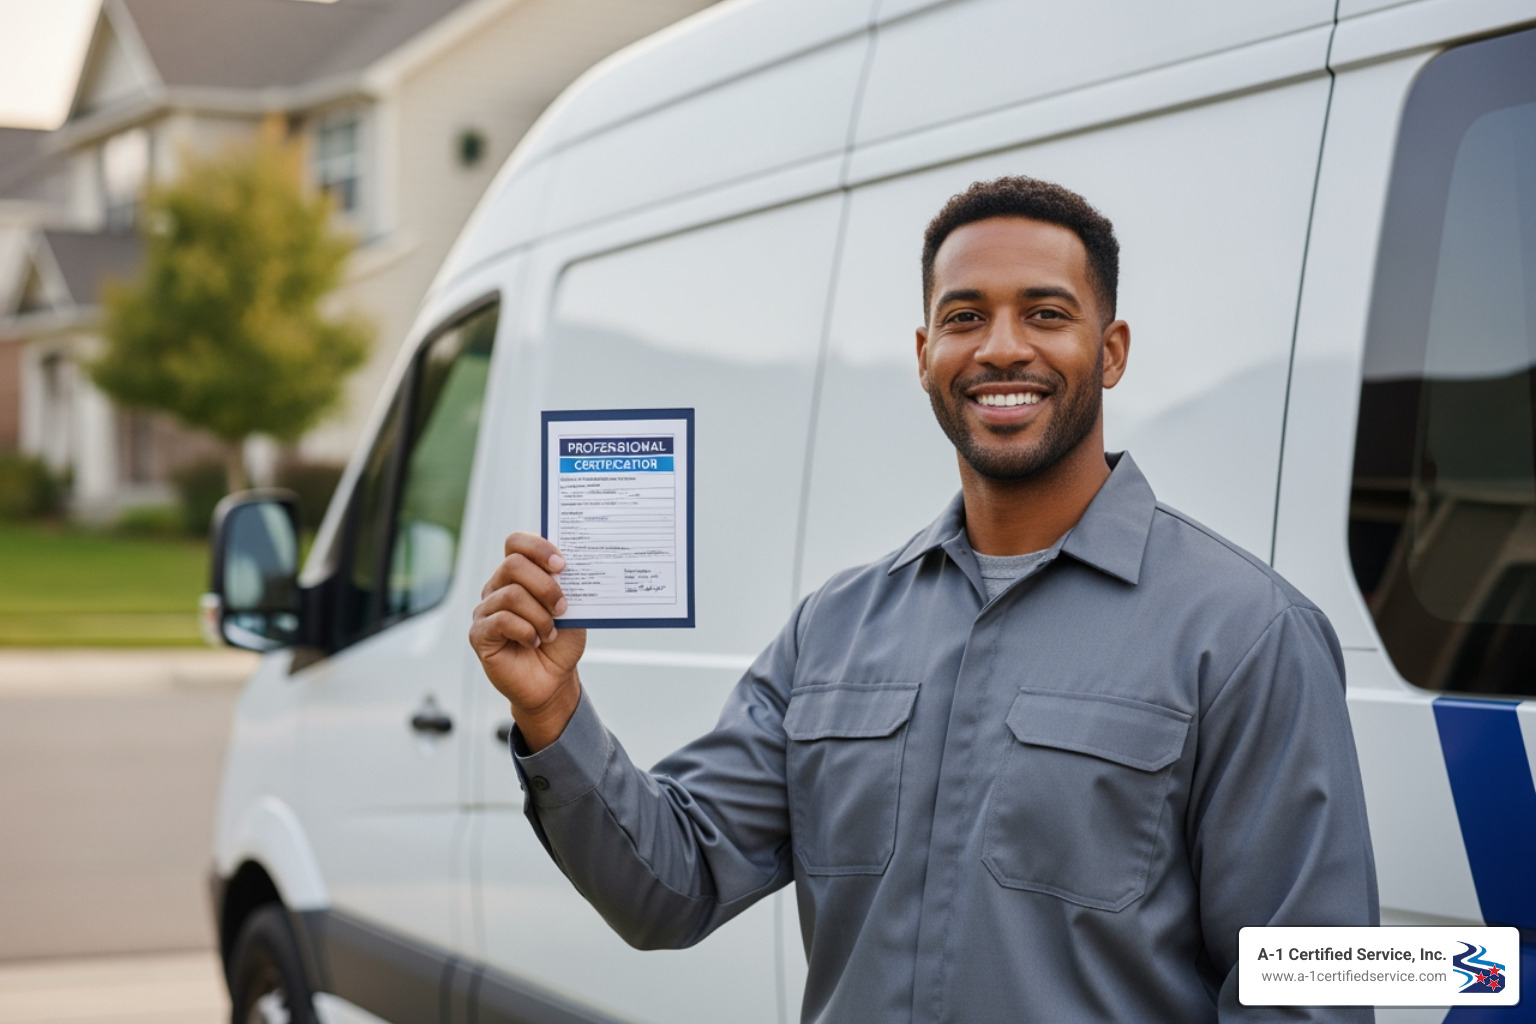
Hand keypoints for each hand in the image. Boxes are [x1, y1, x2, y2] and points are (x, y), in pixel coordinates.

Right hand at [470, 532, 586, 751]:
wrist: (552, 681)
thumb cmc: (560, 643)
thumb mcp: (573, 610)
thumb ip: (567, 586)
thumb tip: (569, 567)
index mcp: (518, 575)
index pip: (516, 543)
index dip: (538, 547)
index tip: (562, 565)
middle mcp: (497, 588)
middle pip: (513, 564)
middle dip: (546, 586)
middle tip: (563, 608)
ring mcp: (485, 610)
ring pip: (512, 595)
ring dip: (540, 616)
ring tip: (550, 633)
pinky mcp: (479, 634)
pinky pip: (502, 620)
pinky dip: (526, 631)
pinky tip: (534, 642)